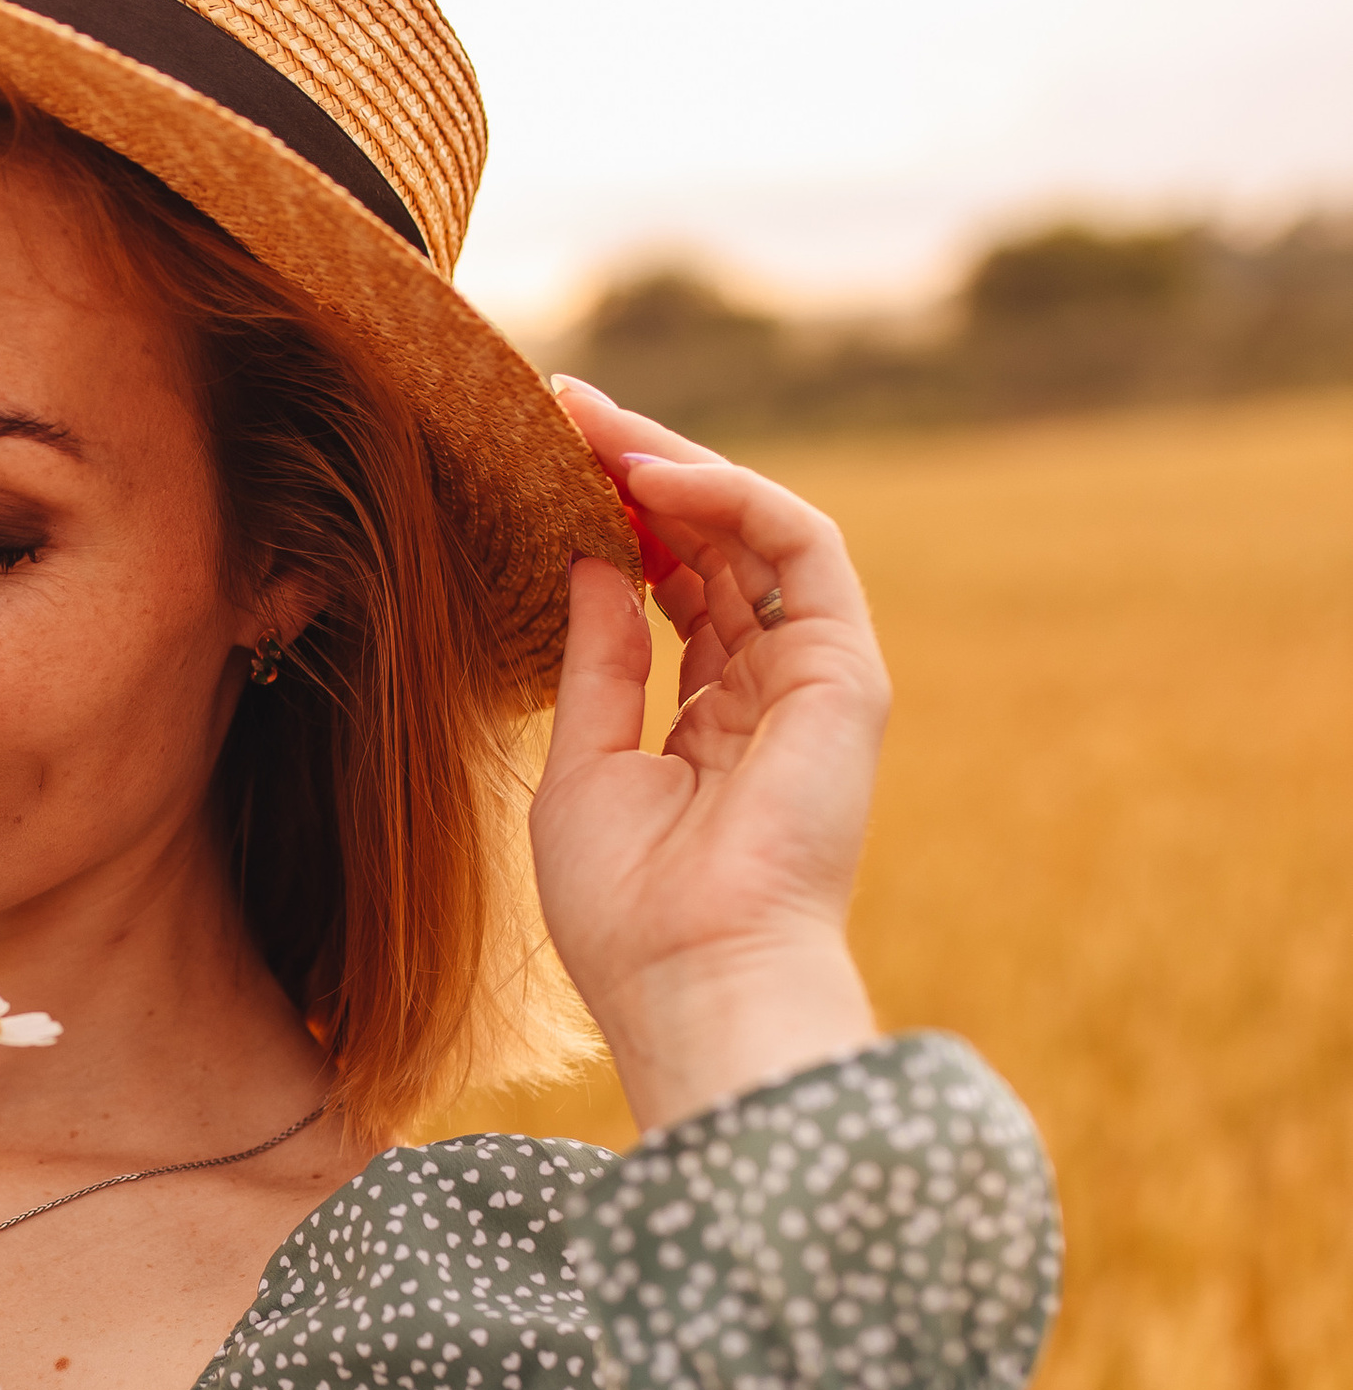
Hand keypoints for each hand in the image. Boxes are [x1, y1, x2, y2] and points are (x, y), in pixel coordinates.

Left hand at [531, 379, 886, 1131]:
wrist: (692, 980)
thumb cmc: (627, 911)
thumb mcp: (581, 770)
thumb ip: (596, 663)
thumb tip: (595, 561)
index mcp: (711, 728)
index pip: (673, 595)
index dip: (614, 525)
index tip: (542, 465)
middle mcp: (770, 695)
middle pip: (712, 551)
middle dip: (637, 474)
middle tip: (560, 409)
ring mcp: (815, 679)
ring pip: (756, 533)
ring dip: (674, 466)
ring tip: (590, 423)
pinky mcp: (848, 670)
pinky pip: (799, 546)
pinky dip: (729, 498)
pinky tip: (649, 476)